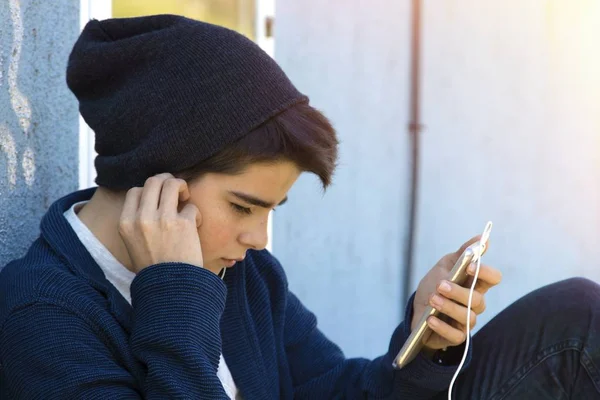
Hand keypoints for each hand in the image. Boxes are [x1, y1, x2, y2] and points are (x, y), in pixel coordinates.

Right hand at [118, 173, 203, 273]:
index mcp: (125, 223)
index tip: (159, 200)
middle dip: (167, 182)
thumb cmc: (155, 268)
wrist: (170, 289)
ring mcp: (162, 219)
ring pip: (172, 184)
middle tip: (177, 193)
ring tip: (186, 200)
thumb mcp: (133, 245)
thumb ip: (138, 222)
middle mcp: (141, 218)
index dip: (149, 191)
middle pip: (153, 181)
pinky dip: (196, 214)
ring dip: (182, 187)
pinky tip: (195, 227)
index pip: (135, 191)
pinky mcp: (183, 223)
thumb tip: (152, 201)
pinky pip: (191, 206)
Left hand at [411, 236, 501, 351]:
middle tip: (440, 285)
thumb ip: (463, 253)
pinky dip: (442, 327)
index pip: (493, 278)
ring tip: (432, 299)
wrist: (417, 309)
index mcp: (475, 284)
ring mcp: (466, 321)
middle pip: (478, 299)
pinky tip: (430, 319)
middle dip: (458, 292)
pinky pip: (455, 335)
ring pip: (467, 317)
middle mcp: (475, 303)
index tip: (470, 266)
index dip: (485, 273)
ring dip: (448, 307)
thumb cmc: (435, 285)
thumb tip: (482, 239)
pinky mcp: (455, 336)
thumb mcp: (445, 266)